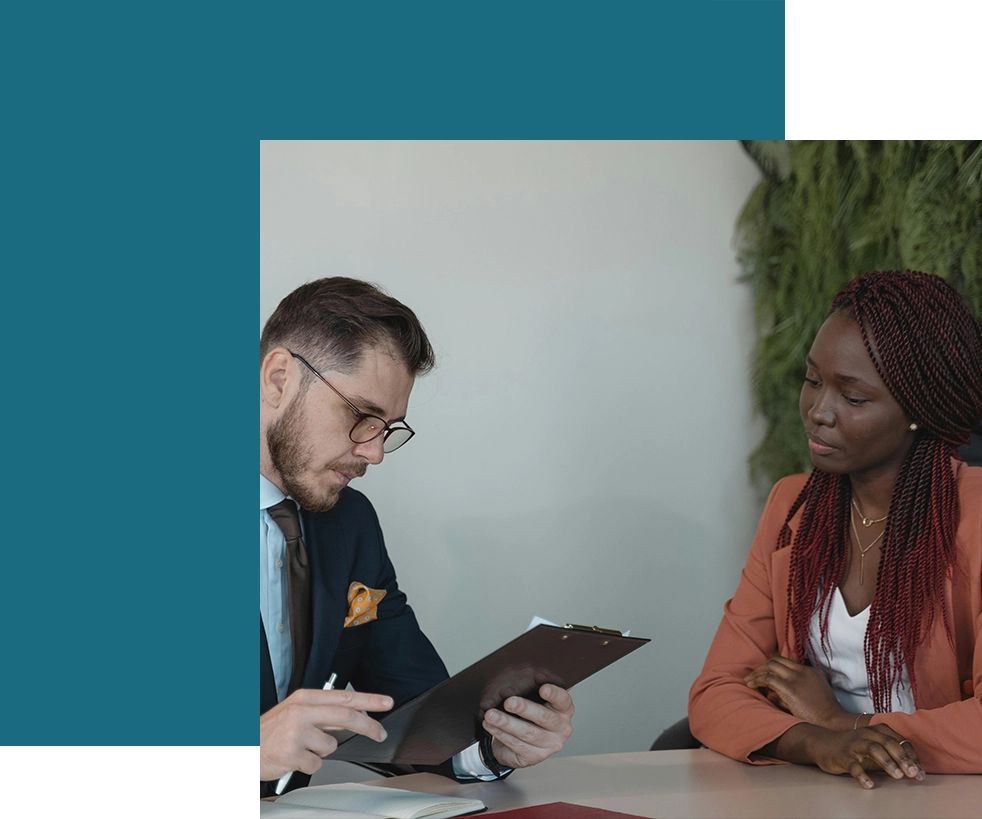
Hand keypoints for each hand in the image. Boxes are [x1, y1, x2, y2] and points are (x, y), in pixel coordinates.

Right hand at [259, 688, 392, 780]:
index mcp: (304, 698)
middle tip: (380, 733)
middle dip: (368, 726)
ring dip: (321, 750)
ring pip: (331, 745)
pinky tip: (294, 758)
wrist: (246, 749)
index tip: (386, 702)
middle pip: (346, 717)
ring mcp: (296, 733)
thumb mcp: (295, 712)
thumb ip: (322, 711)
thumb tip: (351, 714)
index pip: (343, 697)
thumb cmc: (270, 731)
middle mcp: (301, 712)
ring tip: (301, 747)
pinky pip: (316, 763)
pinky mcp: (292, 754)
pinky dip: (308, 764)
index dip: (369, 699)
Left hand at [482, 684, 573, 768]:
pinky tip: (491, 725)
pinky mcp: (534, 756)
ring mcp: (549, 745)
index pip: (563, 700)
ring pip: (527, 732)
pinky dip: (500, 734)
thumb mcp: (535, 700)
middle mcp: (561, 728)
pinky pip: (516, 744)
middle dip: (524, 708)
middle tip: (509, 702)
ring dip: (506, 723)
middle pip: (544, 717)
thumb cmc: (530, 715)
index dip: (554, 694)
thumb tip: (529, 670)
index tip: (543, 688)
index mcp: (564, 710)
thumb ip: (535, 688)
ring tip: (491, 715)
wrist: (522, 742)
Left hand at [745, 656, 850, 729]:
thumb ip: (794, 691)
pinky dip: (757, 680)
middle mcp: (803, 671)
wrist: (834, 723)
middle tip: (751, 676)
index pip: (786, 662)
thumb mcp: (812, 696)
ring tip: (748, 681)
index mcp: (811, 671)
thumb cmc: (823, 715)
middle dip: (761, 667)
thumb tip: (772, 694)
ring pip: (770, 666)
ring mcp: (797, 678)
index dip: (771, 667)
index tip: (762, 674)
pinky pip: (768, 678)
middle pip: (776, 660)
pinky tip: (751, 686)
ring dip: (756, 673)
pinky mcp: (791, 688)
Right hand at [801, 724, 925, 788]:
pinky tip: (869, 784)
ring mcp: (854, 744)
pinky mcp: (842, 755)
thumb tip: (915, 770)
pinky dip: (862, 775)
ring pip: (873, 749)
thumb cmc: (854, 749)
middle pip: (888, 742)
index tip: (921, 774)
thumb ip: (891, 755)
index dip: (912, 757)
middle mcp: (866, 734)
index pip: (900, 741)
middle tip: (913, 774)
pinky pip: (853, 764)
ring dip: (888, 762)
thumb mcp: (875, 748)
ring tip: (898, 776)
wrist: (823, 744)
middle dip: (903, 758)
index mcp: (877, 731)